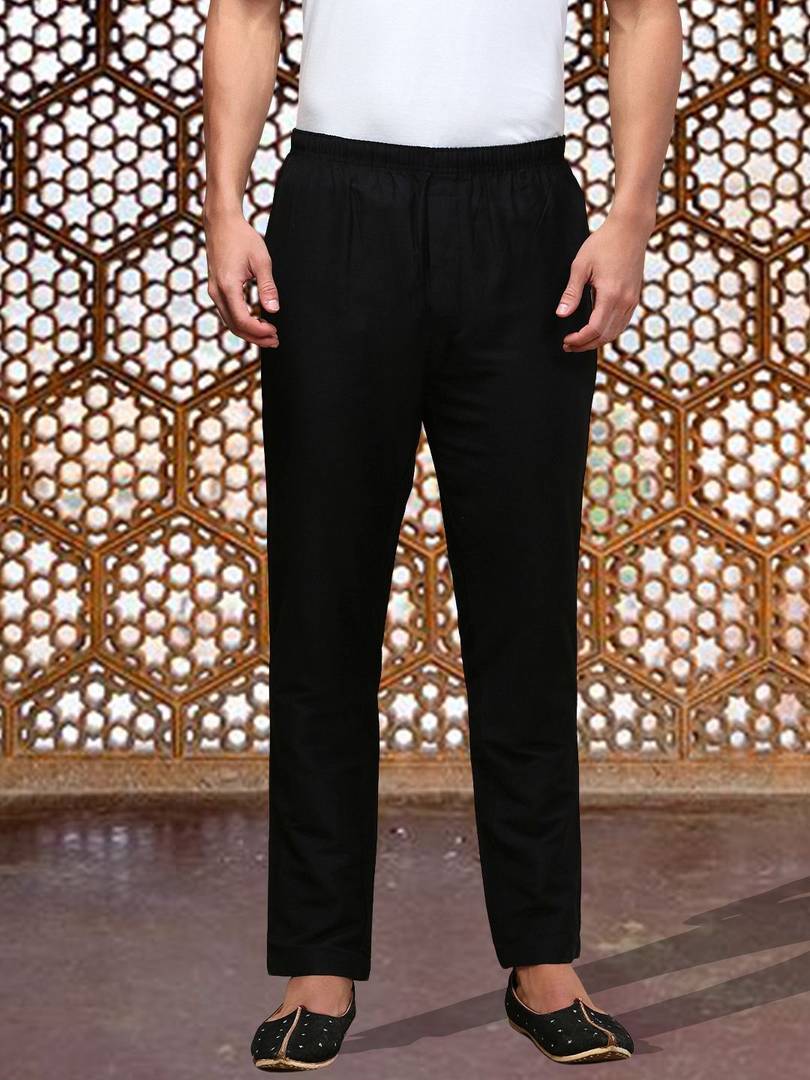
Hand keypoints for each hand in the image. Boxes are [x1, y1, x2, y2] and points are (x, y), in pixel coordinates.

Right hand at [204, 210, 279, 347]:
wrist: (221, 223)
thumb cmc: (241, 237)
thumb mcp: (261, 261)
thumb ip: (268, 287)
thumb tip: (273, 310)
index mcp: (228, 286)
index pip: (243, 320)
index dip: (260, 331)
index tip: (275, 332)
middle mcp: (216, 292)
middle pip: (235, 326)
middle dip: (255, 337)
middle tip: (274, 340)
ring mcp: (213, 291)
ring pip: (230, 322)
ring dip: (248, 332)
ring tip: (267, 334)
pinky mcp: (214, 288)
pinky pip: (227, 313)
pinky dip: (241, 322)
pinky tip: (256, 322)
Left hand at [556, 210, 651, 352]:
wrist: (630, 229)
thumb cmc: (604, 243)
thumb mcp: (581, 266)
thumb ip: (571, 293)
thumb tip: (561, 314)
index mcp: (610, 295)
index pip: (594, 329)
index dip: (579, 340)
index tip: (566, 340)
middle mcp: (625, 301)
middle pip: (605, 336)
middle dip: (585, 345)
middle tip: (568, 345)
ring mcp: (632, 300)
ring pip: (616, 332)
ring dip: (597, 341)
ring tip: (580, 341)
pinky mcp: (635, 297)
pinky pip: (623, 323)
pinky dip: (609, 332)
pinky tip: (596, 330)